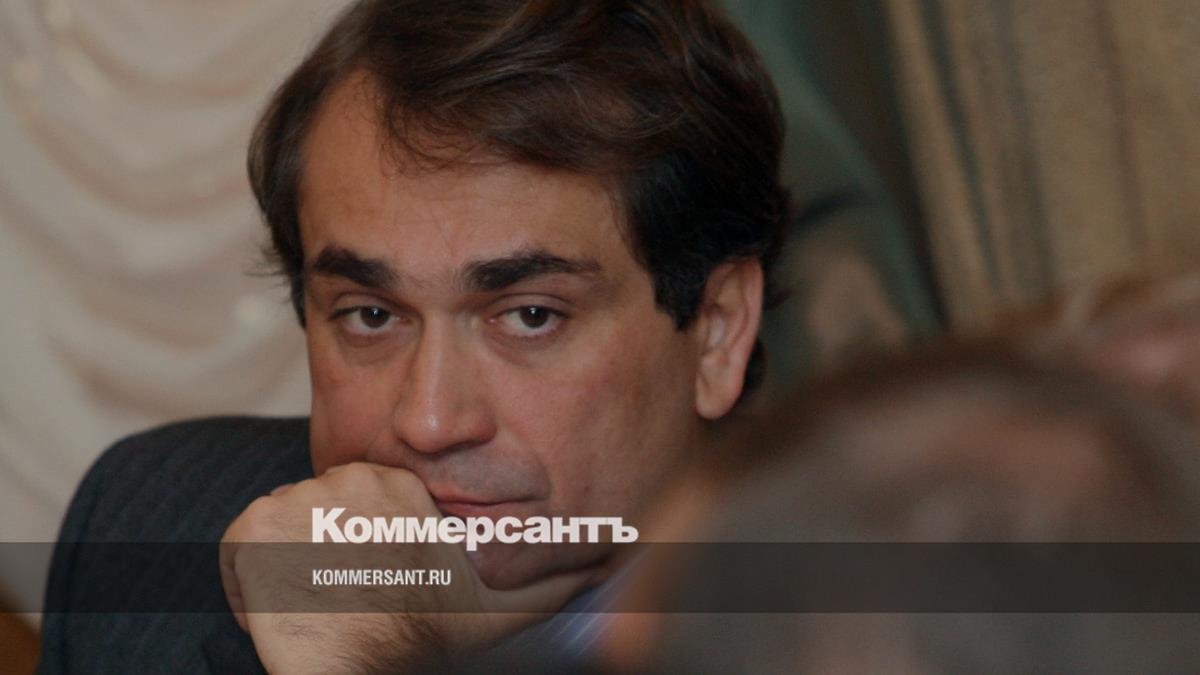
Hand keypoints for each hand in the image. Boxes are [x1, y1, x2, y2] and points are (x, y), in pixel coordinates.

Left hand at [220, 462, 592, 672]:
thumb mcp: (501, 609)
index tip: (367, 587)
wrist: (365, 672)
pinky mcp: (254, 531)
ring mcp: (300, 501)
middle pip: (319, 513)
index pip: (359, 504)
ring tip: (314, 608)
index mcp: (400, 490)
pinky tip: (279, 611)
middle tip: (341, 603)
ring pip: (281, 529)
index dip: (359, 550)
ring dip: (285, 570)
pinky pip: (240, 549)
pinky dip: (249, 583)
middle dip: (321, 556)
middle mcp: (350, 482)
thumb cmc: (430, 643)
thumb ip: (553, 579)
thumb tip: (602, 565)